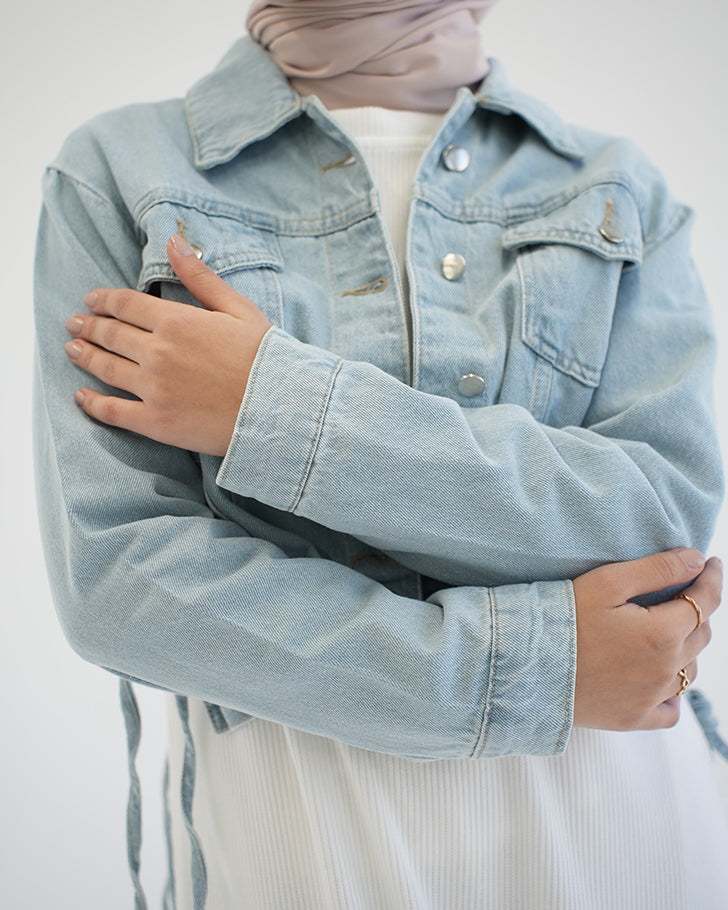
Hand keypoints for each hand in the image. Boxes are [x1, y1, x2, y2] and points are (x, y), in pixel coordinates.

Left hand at [64, 234, 270, 454]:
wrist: (280, 409)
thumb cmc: (266, 359)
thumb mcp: (238, 309)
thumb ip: (200, 277)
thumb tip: (174, 241)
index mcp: (176, 321)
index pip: (125, 304)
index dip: (103, 300)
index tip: (91, 300)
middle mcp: (158, 352)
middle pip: (110, 334)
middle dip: (88, 326)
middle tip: (75, 324)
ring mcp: (154, 388)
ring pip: (105, 368)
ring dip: (84, 357)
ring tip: (72, 350)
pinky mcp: (156, 422)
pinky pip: (112, 411)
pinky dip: (92, 404)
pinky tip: (81, 397)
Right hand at [572, 548, 720, 730]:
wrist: (526, 665)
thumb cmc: (562, 618)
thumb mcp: (607, 582)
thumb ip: (657, 569)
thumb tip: (698, 559)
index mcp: (662, 633)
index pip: (705, 600)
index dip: (712, 578)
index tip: (712, 563)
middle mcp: (665, 669)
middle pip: (701, 634)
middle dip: (697, 609)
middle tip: (683, 592)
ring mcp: (651, 698)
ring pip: (690, 671)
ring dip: (687, 648)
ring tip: (667, 631)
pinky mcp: (633, 719)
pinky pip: (671, 709)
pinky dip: (673, 693)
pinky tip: (658, 677)